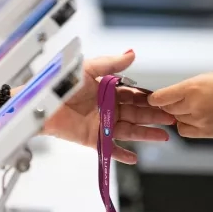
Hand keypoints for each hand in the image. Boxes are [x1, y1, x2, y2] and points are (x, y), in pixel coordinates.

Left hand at [44, 51, 174, 163]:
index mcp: (108, 91)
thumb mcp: (89, 68)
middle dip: (154, 116)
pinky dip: (121, 154)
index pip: (134, 95)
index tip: (165, 100)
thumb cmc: (61, 83)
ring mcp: (101, 125)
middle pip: (136, 114)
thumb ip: (112, 63)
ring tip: (163, 136)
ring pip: (129, 131)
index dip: (149, 98)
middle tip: (172, 119)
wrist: (40, 102)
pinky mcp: (92, 139)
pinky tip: (134, 158)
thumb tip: (132, 53)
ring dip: (146, 134)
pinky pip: (110, 149)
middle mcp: (107, 108)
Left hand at [148, 73, 212, 138]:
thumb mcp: (208, 78)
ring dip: (178, 114)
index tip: (154, 98)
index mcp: (192, 87)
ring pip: (175, 120)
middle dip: (168, 105)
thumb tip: (172, 94)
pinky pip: (184, 131)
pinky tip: (194, 118)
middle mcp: (193, 105)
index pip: (160, 97)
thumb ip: (187, 87)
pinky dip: (185, 125)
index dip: (155, 98)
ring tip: (193, 107)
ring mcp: (199, 120)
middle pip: (167, 109)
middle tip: (175, 101)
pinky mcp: (206, 133)